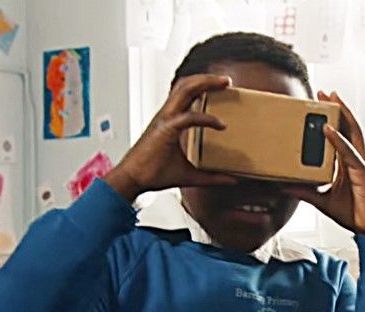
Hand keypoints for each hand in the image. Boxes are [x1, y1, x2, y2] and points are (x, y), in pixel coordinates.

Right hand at [103, 75, 238, 201]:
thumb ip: (210, 176)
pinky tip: (220, 124)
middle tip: (226, 80)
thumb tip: (231, 180)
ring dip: (205, 83)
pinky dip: (206, 118)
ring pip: (184, 90)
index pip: (185, 95)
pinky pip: (188, 117)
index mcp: (170, 121)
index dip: (202, 87)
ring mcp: (165, 120)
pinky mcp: (166, 129)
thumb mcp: (189, 175)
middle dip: (206, 78)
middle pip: (185, 85)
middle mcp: (167, 115)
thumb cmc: (153, 173)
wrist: (133, 179)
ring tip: (224, 83)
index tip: (221, 89)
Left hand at [280, 92, 364, 238]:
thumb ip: (306, 192)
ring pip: (351, 133)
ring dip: (341, 114)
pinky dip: (338, 140)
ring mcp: (361, 164)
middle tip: (323, 93)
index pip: (340, 137)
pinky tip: (328, 129)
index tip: (320, 106)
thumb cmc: (356, 214)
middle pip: (347, 128)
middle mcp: (357, 160)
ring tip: (331, 99)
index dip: (332, 120)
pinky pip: (349, 152)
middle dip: (337, 109)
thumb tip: (284, 186)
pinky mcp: (363, 172)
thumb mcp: (323, 201)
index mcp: (349, 165)